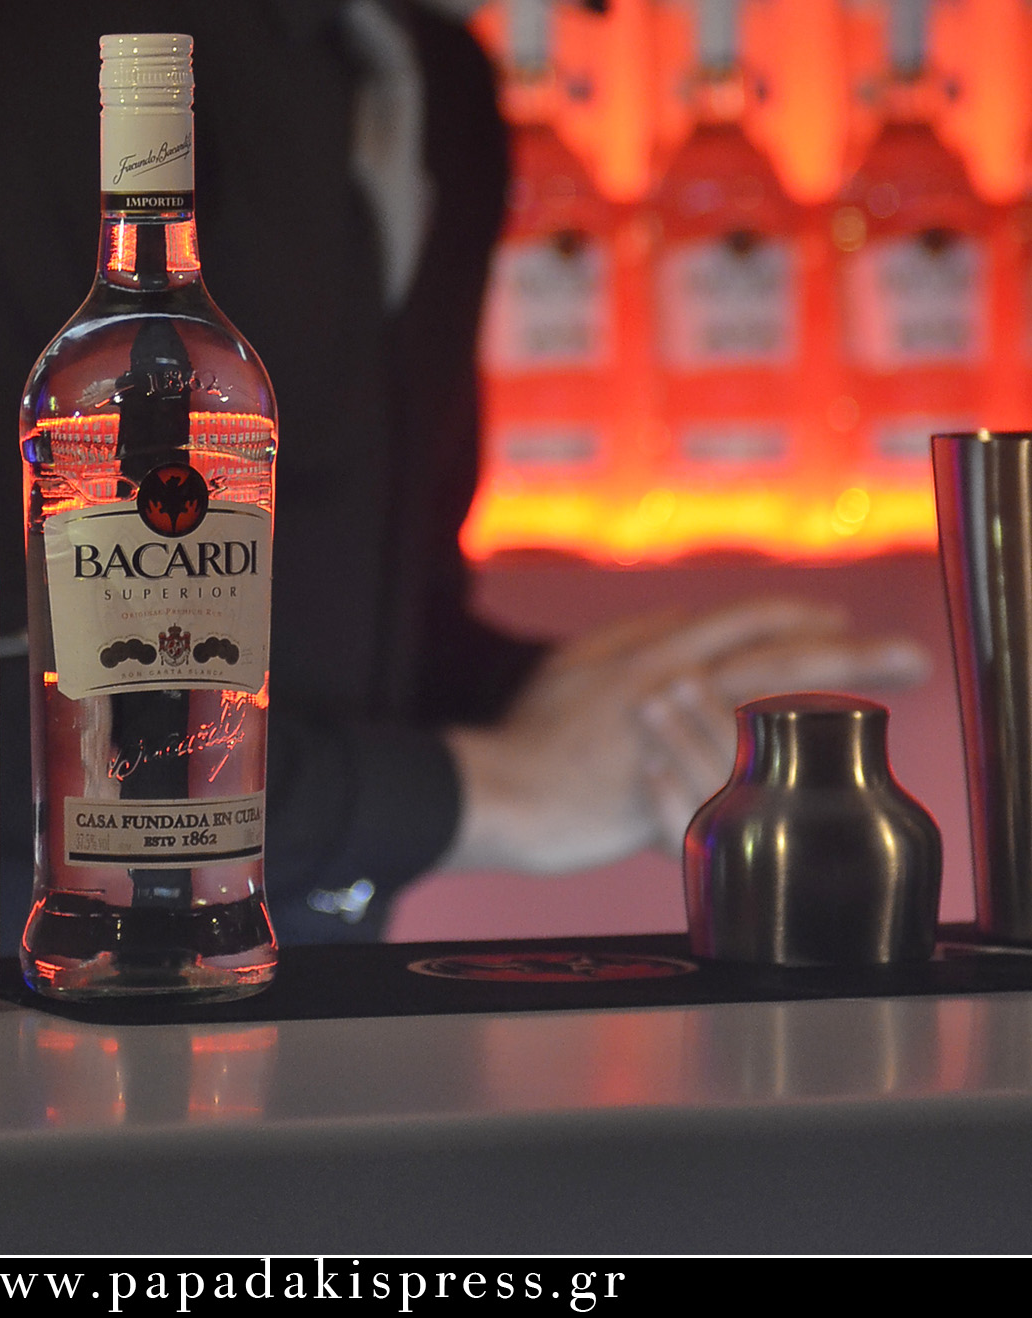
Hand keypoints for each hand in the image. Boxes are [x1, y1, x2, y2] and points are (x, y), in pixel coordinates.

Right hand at [440, 599, 929, 874]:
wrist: (497, 790)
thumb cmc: (527, 739)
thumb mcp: (571, 667)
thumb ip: (629, 642)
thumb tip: (679, 622)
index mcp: (651, 654)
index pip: (741, 624)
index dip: (795, 619)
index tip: (837, 620)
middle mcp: (675, 683)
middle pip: (780, 657)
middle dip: (852, 652)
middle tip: (912, 657)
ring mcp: (683, 737)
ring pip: (783, 714)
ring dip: (844, 707)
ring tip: (891, 705)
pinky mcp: (682, 788)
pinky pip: (755, 781)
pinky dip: (801, 775)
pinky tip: (845, 779)